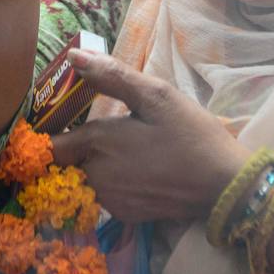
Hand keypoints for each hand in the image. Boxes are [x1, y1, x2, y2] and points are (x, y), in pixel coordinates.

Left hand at [52, 50, 249, 223]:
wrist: (224, 185)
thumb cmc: (191, 134)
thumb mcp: (156, 96)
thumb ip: (111, 76)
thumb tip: (74, 57)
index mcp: (97, 144)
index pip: (50, 146)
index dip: (49, 133)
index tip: (58, 120)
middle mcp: (94, 178)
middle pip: (66, 163)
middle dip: (77, 147)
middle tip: (109, 131)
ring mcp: (109, 201)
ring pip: (85, 178)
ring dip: (95, 164)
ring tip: (128, 149)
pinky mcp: (124, 215)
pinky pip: (104, 195)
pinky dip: (113, 182)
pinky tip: (139, 169)